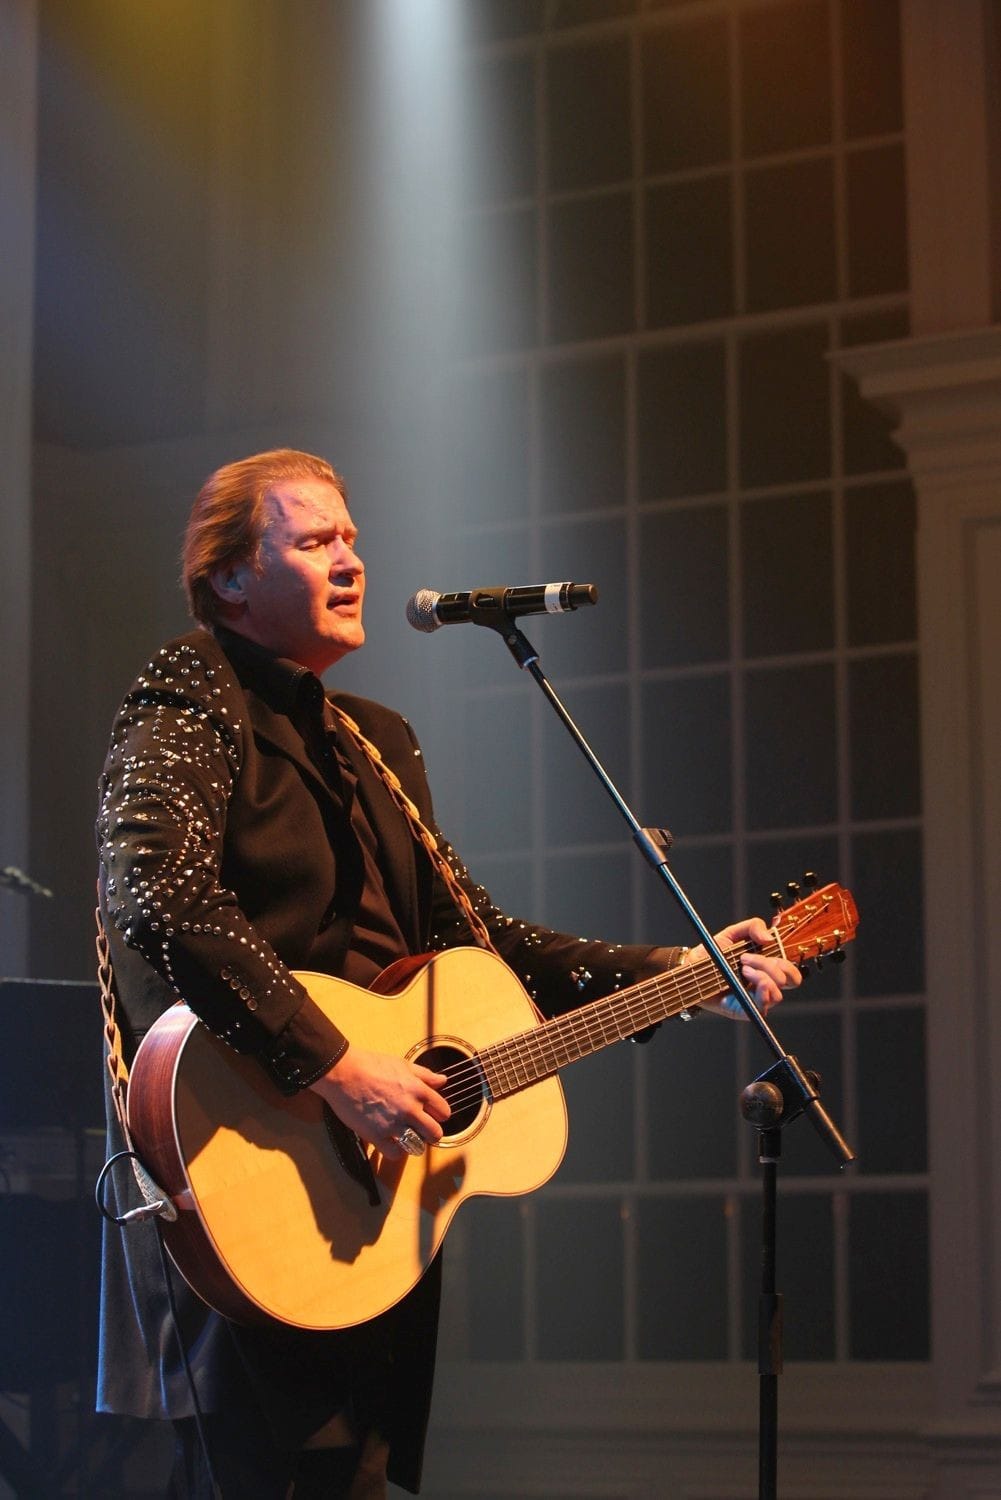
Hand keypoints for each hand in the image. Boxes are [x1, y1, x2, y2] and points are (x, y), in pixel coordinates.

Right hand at [310, 1047, 449, 1160]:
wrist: (344, 1072)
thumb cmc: (371, 1065)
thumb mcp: (403, 1064)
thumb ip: (425, 1075)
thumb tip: (442, 1080)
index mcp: (419, 1090)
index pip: (444, 1112)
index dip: (438, 1115)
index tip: (431, 1115)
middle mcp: (410, 1109)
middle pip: (435, 1133)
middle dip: (430, 1133)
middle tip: (421, 1130)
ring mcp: (394, 1124)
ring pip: (417, 1147)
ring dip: (413, 1144)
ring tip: (406, 1137)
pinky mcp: (377, 1135)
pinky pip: (395, 1154)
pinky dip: (395, 1151)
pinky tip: (391, 1142)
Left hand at [687, 917, 801, 1016]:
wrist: (691, 966)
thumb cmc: (713, 952)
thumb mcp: (733, 933)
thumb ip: (753, 926)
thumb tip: (769, 937)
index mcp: (767, 969)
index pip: (791, 973)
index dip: (787, 963)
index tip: (766, 949)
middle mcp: (765, 985)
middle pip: (788, 982)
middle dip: (770, 966)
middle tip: (745, 959)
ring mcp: (755, 998)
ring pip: (777, 995)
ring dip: (763, 977)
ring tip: (742, 969)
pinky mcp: (744, 1010)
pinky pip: (762, 1008)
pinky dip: (762, 994)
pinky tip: (749, 980)